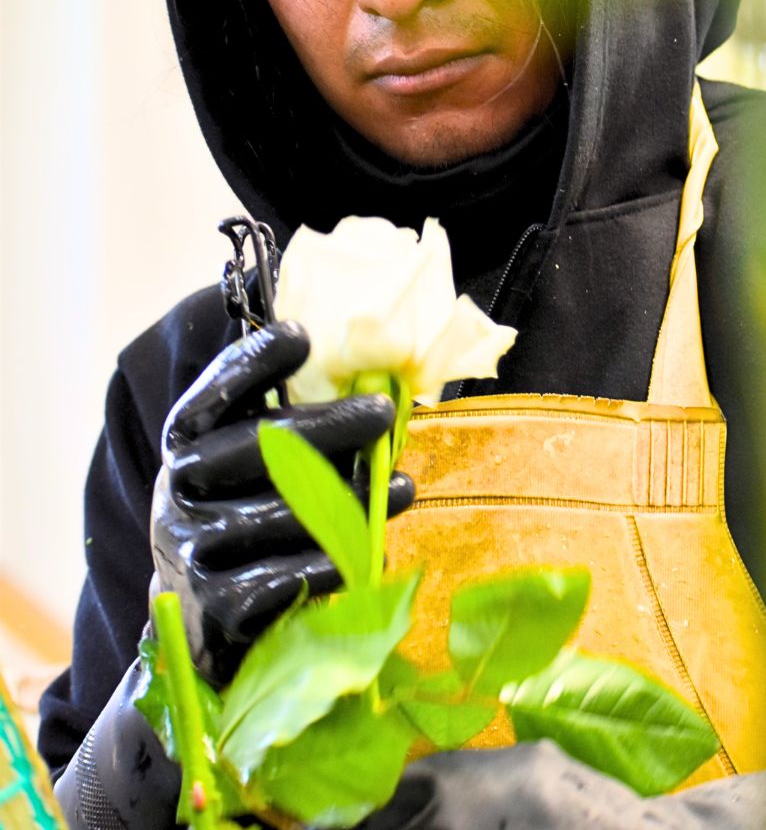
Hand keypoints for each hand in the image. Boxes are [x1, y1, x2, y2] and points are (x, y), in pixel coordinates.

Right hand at [151, 319, 414, 686]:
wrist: (205, 614)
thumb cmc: (244, 511)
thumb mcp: (246, 462)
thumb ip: (286, 422)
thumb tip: (366, 378)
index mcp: (184, 443)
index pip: (212, 395)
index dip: (251, 364)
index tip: (301, 337)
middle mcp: (176, 489)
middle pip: (256, 448)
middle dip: (326, 426)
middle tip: (381, 412)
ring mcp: (191, 547)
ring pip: (282, 514)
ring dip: (350, 500)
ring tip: (403, 488)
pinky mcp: (215, 603)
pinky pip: (287, 576)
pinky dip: (333, 563)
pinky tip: (369, 553)